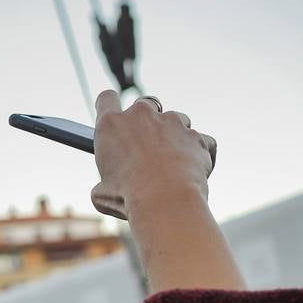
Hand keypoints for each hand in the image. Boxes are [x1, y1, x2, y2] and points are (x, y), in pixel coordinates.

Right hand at [88, 91, 242, 292]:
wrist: (165, 202)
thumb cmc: (127, 199)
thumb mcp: (101, 193)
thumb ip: (105, 181)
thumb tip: (107, 190)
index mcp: (111, 125)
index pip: (106, 99)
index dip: (111, 106)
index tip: (115, 119)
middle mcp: (141, 115)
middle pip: (145, 104)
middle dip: (148, 119)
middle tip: (147, 145)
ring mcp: (172, 122)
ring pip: (176, 119)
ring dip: (175, 136)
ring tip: (173, 165)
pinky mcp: (197, 136)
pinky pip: (201, 141)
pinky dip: (199, 154)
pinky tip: (194, 173)